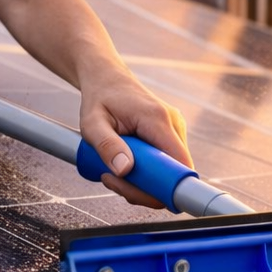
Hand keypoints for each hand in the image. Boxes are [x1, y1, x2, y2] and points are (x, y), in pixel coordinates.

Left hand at [78, 71, 192, 207]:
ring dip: (143, 181)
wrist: (107, 79)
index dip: (166, 187)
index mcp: (157, 119)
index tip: (135, 193)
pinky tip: (125, 164)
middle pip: (174, 174)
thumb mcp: (92, 123)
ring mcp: (175, 129)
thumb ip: (107, 145)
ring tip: (112, 170)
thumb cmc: (99, 98)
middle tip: (110, 179)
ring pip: (170, 172)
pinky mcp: (171, 134)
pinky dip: (147, 172)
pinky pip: (166, 164)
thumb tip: (125, 170)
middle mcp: (174, 124)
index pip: (179, 163)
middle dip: (144, 188)